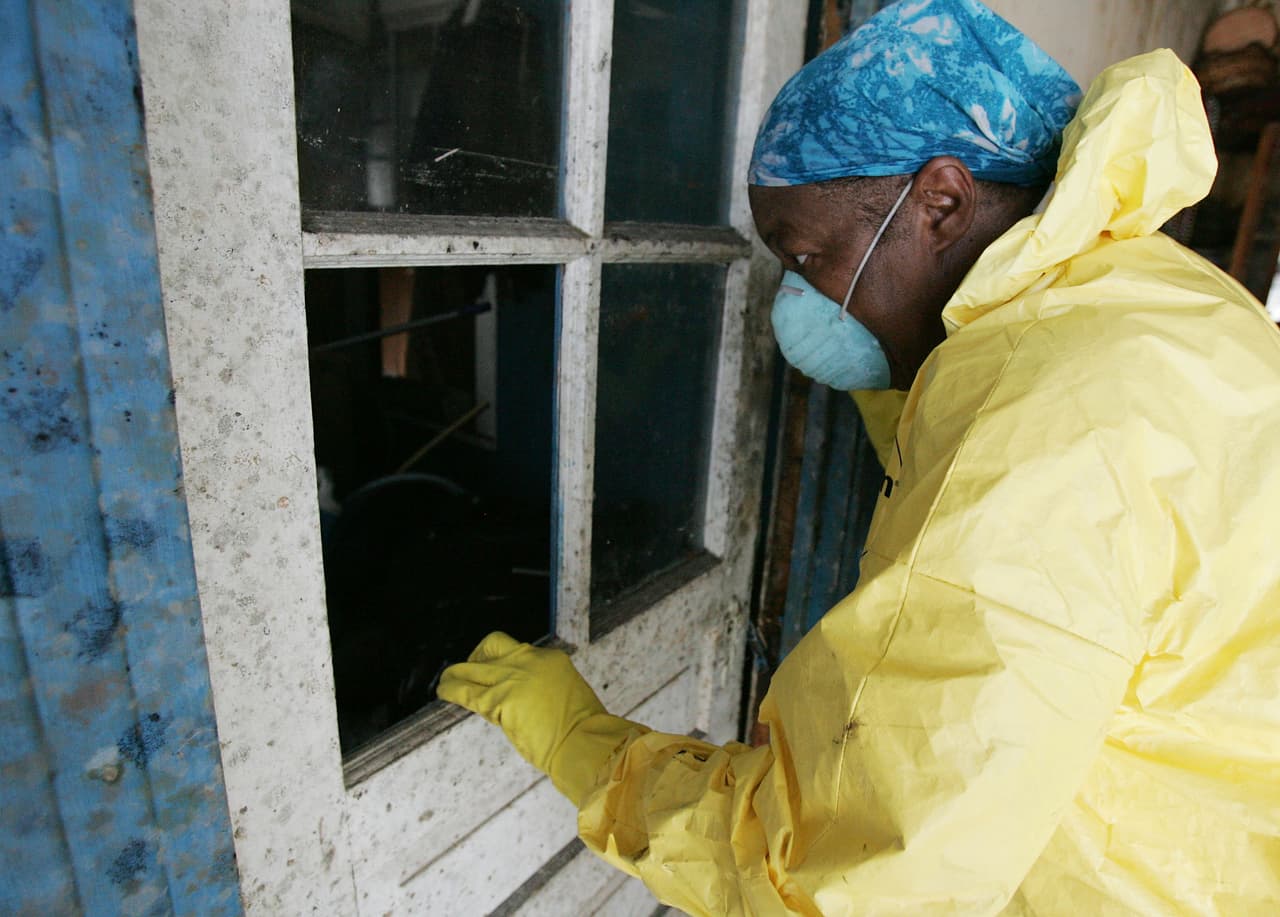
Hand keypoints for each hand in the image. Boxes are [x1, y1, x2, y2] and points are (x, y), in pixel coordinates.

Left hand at [438, 632, 640, 803]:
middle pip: (492, 645)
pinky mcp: (498, 699)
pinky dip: (451, 690)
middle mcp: (530, 661)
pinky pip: (465, 691)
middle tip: (467, 671)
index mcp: (550, 659)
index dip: (501, 663)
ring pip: (472, 667)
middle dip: (477, 657)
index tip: (493, 674)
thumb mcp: (567, 695)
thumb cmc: (582, 730)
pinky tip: (444, 692)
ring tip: (445, 683)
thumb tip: (521, 700)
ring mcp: (513, 677)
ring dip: (454, 675)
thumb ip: (544, 689)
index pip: (516, 651)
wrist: (584, 742)